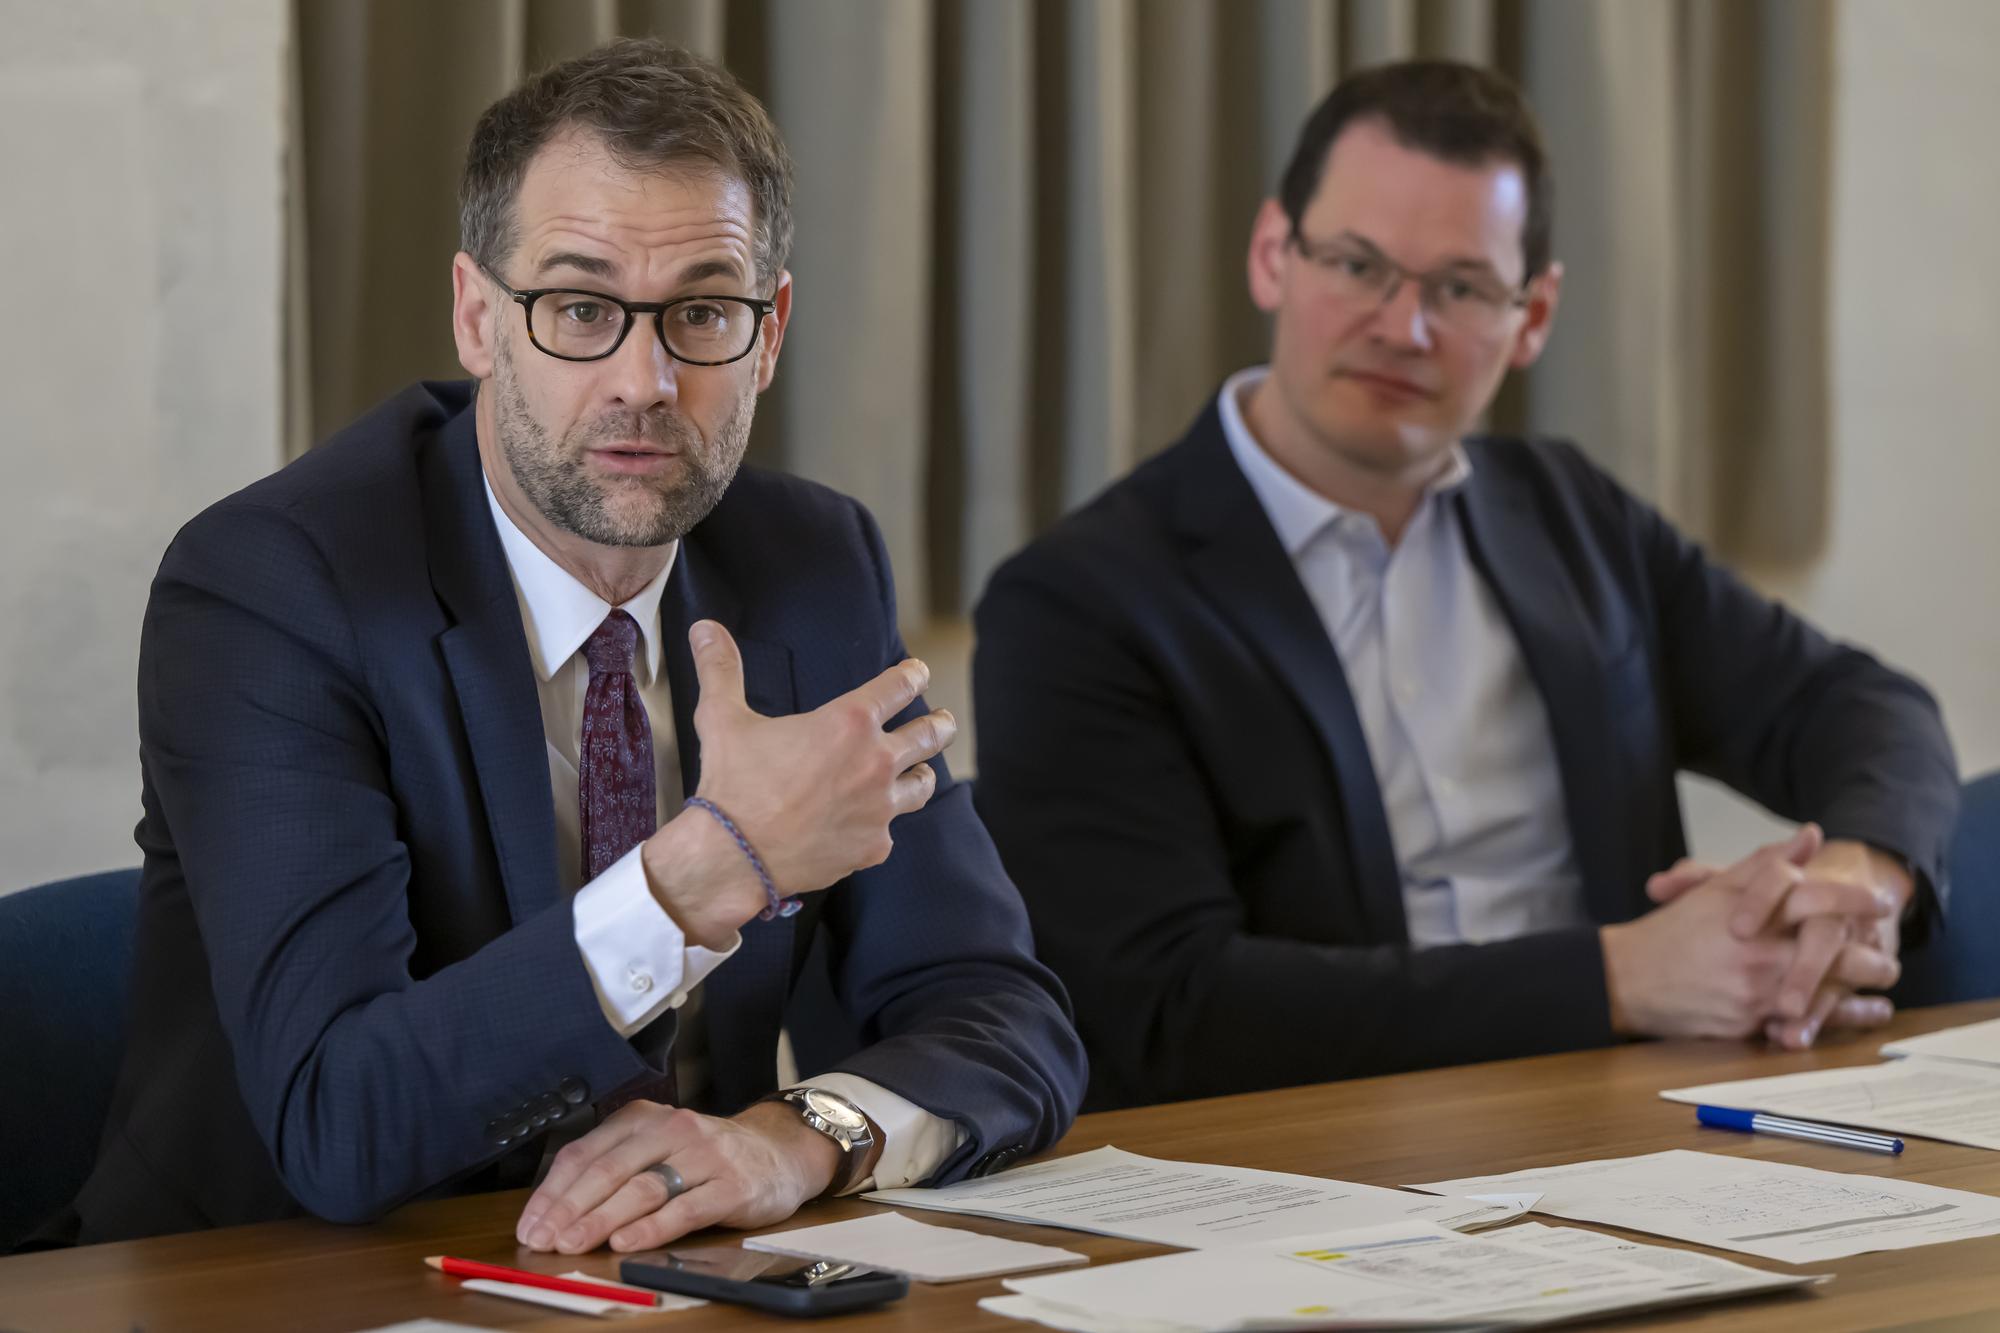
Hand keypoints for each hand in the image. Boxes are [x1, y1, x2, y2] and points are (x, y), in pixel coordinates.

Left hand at [514, 1100, 843, 1254]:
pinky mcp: (732, 1184)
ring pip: (643, 1187)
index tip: (531, 1224)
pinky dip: (652, 1228)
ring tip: (574, 1243)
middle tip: (544, 1239)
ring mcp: (704, 1155)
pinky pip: (685, 1208)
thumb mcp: (658, 1148)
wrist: (778, 1151)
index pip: (585, 1152)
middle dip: (570, 1208)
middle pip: (609, 1169)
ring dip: (602, 1218)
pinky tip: (628, 1242)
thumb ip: (615, 1169)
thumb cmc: (706, 1157)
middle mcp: (672, 1129)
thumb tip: (555, 1211)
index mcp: (644, 1118)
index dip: (553, 1192)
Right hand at [640, 620, 955, 946]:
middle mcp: (876, 762)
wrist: (733, 857)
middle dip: (941, 724)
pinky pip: (890, 829)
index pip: (900, 687)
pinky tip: (870, 823)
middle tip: (944, 721)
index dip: (913, 676)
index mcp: (849, 722)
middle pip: (931, 735)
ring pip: (922, 785)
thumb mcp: (723, 718)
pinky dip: (881, 823)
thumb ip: (722, 669)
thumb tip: (705, 628)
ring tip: (920, 771)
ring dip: (922, 773)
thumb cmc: (732, 784)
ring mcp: (880, 808)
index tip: (918, 673)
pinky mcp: (874, 846)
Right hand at [1603, 825, 1894, 1038]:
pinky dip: (1836, 1020)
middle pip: (1833, 952)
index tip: (1881, 900)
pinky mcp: (1749, 1025)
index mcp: (1751, 916)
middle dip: (1870, 954)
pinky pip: (1804, 1026)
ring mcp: (1756, 992)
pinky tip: (1857, 1014)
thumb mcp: (1714, 890)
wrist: (1625, 979)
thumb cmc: (1670, 934)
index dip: (1855, 899)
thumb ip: (1765, 864)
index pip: (1816, 899)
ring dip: (1861, 990)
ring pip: (1826, 993)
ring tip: (1881, 985)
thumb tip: (1809, 836)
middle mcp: (1758, 954)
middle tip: (1887, 951)